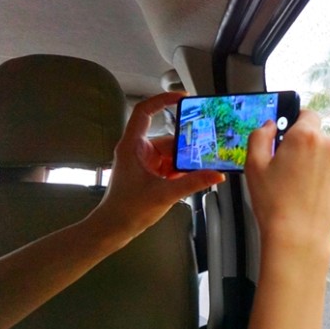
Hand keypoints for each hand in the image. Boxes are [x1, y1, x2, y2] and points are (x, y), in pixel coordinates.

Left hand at [91, 92, 223, 242]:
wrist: (112, 231)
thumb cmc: (127, 210)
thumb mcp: (163, 194)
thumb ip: (192, 183)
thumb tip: (217, 174)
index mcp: (133, 146)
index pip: (145, 111)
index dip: (163, 100)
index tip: (183, 98)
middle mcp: (138, 150)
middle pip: (168, 137)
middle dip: (187, 143)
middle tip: (208, 144)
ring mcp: (145, 162)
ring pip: (172, 152)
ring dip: (187, 160)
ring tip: (205, 165)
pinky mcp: (150, 173)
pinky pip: (171, 164)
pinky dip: (183, 169)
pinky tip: (196, 175)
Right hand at [244, 112, 329, 255]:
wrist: (298, 235)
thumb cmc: (275, 202)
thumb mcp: (254, 165)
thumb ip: (260, 136)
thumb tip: (269, 126)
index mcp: (306, 136)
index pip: (306, 113)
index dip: (294, 121)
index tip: (284, 134)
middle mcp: (327, 145)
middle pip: (314, 133)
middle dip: (300, 143)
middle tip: (283, 162)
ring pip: (321, 152)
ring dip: (310, 159)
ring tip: (292, 181)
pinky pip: (328, 169)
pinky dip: (318, 175)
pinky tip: (304, 191)